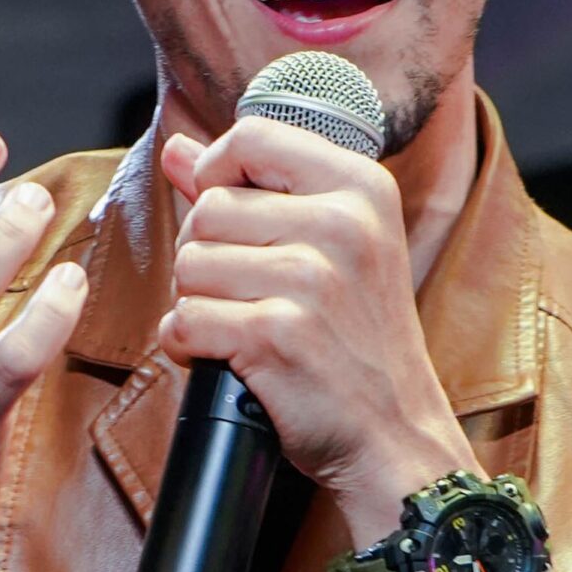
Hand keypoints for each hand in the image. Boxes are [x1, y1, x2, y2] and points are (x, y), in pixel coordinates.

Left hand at [159, 118, 475, 545]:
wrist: (396, 435)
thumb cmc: (358, 342)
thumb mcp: (330, 248)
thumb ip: (251, 189)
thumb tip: (176, 152)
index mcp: (362, 189)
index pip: (252, 136)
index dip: (219, 173)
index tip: (231, 219)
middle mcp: (343, 225)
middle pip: (209, 208)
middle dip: (205, 255)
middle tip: (244, 294)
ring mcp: (312, 281)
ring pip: (189, 265)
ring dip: (196, 303)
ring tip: (241, 326)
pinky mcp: (278, 335)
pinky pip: (186, 321)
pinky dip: (189, 346)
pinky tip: (226, 357)